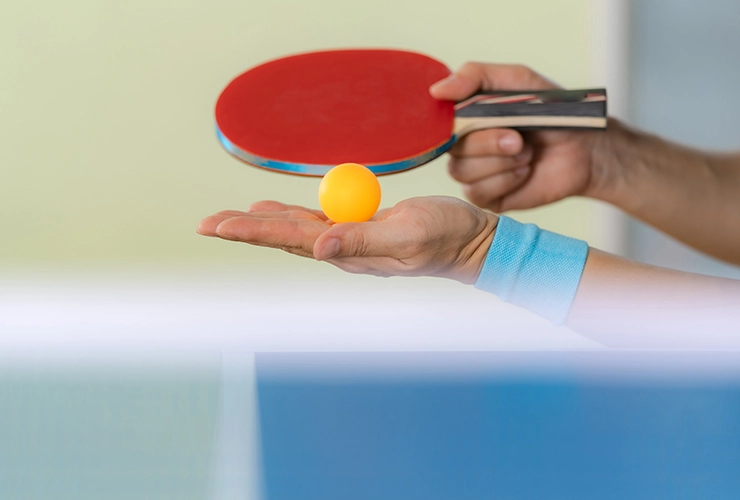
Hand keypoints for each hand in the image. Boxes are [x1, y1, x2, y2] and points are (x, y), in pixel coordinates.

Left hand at [197, 196, 497, 283]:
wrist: (469, 239)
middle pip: (281, 235)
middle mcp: (341, 248)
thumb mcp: (408, 237)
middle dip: (243, 228)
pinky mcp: (359, 226)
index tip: (217, 226)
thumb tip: (319, 247)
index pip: (289, 240)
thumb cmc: (446, 238)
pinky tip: (271, 208)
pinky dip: (287, 213)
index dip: (251, 231)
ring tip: (226, 219)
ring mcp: (349, 238)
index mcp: (348, 252)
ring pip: (293, 228)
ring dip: (259, 222)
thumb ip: (364, 241)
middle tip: (204, 224)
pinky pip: (314, 219)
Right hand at [430, 63, 611, 211]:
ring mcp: (474, 172)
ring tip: (527, 153)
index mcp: (465, 115)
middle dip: (487, 142)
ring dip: (500, 162)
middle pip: (450, 147)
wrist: (586, 149)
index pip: (436, 118)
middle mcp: (464, 144)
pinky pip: (478, 192)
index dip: (448, 120)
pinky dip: (506, 180)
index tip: (469, 116)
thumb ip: (475, 77)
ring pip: (461, 171)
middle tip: (518, 138)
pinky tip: (525, 171)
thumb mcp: (518, 81)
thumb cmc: (553, 112)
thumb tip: (436, 90)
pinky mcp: (487, 196)